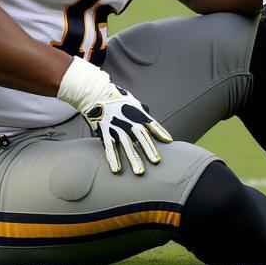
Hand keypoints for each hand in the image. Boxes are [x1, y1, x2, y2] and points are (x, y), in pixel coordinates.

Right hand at [57, 56, 172, 174]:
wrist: (96, 92)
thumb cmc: (115, 97)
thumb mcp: (132, 101)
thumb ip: (140, 111)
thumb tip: (148, 116)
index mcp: (136, 113)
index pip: (152, 124)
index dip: (161, 132)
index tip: (169, 141)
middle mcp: (128, 121)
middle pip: (141, 137)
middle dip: (149, 150)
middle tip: (156, 162)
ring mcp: (116, 127)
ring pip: (127, 145)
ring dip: (134, 159)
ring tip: (139, 172)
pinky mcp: (105, 131)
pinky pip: (110, 147)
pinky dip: (113, 159)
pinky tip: (117, 170)